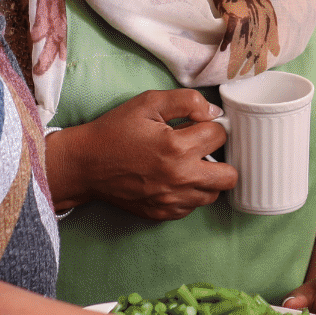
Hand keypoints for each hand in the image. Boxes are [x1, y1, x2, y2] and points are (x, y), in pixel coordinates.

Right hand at [45, 89, 237, 217]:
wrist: (86, 164)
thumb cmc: (115, 130)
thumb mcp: (147, 103)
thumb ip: (185, 101)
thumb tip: (213, 112)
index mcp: (177, 147)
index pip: (220, 136)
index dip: (210, 126)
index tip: (195, 125)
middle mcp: (180, 178)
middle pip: (230, 175)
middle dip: (221, 157)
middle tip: (201, 148)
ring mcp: (173, 200)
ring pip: (214, 194)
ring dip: (206, 177)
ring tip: (186, 163)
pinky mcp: (164, 213)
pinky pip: (193, 206)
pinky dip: (189, 193)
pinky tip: (172, 178)